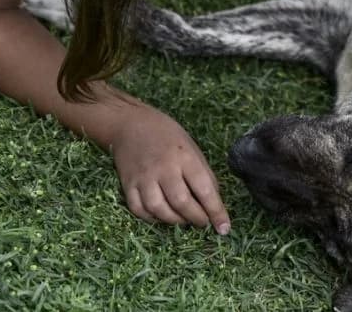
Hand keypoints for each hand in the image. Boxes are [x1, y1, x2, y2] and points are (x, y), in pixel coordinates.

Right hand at [110, 105, 230, 233]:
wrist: (130, 124)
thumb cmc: (168, 136)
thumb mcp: (192, 148)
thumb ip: (203, 173)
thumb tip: (214, 201)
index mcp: (185, 157)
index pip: (204, 189)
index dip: (215, 211)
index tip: (224, 227)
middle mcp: (164, 168)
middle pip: (181, 202)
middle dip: (196, 218)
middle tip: (203, 223)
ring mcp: (143, 177)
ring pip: (159, 209)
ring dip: (175, 221)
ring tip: (184, 220)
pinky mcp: (127, 184)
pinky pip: (139, 209)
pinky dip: (152, 218)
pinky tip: (162, 217)